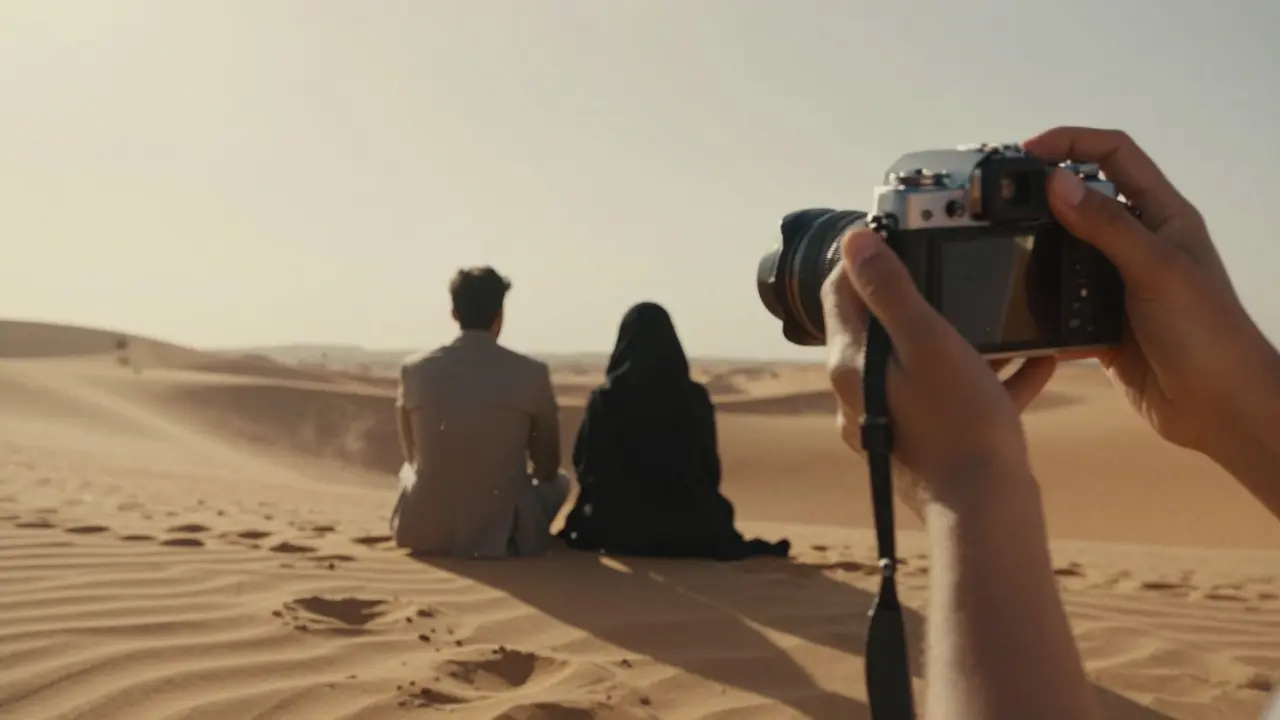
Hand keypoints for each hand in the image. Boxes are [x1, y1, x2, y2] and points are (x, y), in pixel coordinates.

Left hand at [821, 227, 1055, 510]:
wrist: (986, 514)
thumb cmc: (959, 427)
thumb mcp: (928, 341)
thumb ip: (890, 289)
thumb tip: (855, 241)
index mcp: (853, 364)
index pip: (840, 291)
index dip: (866, 254)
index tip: (898, 230)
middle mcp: (860, 393)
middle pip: (882, 325)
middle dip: (922, 291)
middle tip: (955, 262)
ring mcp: (892, 420)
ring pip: (923, 361)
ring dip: (964, 335)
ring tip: (1004, 313)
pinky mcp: (925, 442)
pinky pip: (953, 396)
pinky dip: (987, 376)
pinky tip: (1035, 362)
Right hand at [1024, 127, 1279, 453]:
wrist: (1219, 409)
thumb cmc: (1208, 333)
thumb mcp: (1156, 269)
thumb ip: (1106, 225)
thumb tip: (1057, 181)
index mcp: (1162, 216)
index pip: (1115, 156)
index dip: (1073, 143)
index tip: (1028, 150)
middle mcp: (1139, 244)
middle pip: (1082, 200)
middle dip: (1043, 196)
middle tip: (1002, 201)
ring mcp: (1118, 284)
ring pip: (1064, 252)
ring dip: (1037, 252)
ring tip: (1007, 253)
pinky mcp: (1100, 323)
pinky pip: (1060, 302)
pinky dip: (1041, 304)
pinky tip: (1025, 308)